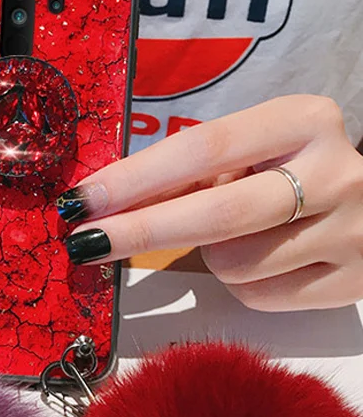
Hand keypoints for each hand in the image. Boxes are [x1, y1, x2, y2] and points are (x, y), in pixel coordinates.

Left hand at [56, 95, 362, 310]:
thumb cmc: (292, 169)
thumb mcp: (249, 154)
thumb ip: (188, 175)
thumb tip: (103, 205)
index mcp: (302, 120)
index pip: (202, 150)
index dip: (134, 179)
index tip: (82, 200)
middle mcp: (336, 171)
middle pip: (216, 213)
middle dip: (138, 232)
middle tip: (84, 243)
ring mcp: (351, 230)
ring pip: (235, 263)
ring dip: (209, 257)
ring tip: (236, 235)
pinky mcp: (354, 281)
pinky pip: (260, 296)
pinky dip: (241, 285)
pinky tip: (265, 260)